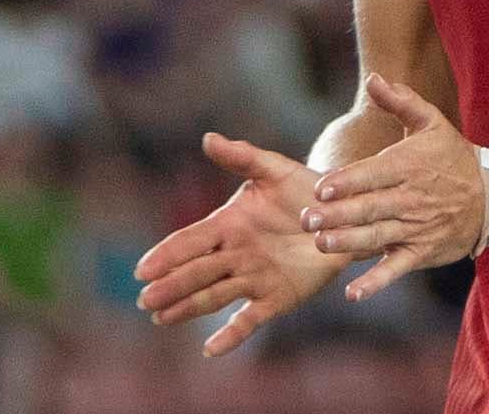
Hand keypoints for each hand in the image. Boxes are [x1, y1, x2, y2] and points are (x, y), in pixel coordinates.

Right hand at [135, 133, 348, 356]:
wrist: (345, 212)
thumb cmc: (307, 188)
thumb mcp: (276, 169)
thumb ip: (242, 157)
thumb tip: (208, 138)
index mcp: (229, 225)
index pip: (190, 241)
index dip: (167, 255)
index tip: (143, 270)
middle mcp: (235, 255)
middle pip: (197, 272)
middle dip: (172, 286)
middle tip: (146, 300)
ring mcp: (254, 278)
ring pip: (215, 295)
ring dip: (189, 307)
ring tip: (162, 319)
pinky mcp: (277, 297)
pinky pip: (251, 318)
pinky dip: (231, 335)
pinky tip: (211, 349)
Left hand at [304, 73, 484, 301]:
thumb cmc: (453, 156)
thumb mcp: (432, 123)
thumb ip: (401, 101)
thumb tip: (374, 78)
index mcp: (410, 165)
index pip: (373, 174)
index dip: (347, 182)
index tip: (320, 189)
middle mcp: (412, 197)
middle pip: (370, 207)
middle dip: (338, 215)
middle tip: (307, 220)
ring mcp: (417, 227)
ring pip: (378, 236)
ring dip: (349, 242)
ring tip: (322, 245)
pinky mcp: (423, 251)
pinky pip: (397, 268)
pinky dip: (376, 282)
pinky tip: (353, 292)